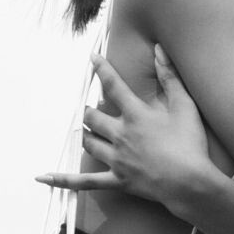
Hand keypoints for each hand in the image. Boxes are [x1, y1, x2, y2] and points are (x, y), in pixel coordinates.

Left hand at [36, 46, 211, 208]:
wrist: (190, 183)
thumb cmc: (190, 144)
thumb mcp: (184, 106)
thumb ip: (170, 76)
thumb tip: (158, 50)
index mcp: (135, 115)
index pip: (113, 85)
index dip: (102, 69)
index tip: (93, 58)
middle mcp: (120, 134)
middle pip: (92, 117)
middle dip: (90, 111)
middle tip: (95, 109)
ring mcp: (116, 159)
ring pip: (87, 142)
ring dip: (86, 134)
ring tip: (89, 131)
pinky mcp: (116, 180)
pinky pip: (83, 182)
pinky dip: (63, 180)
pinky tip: (44, 177)